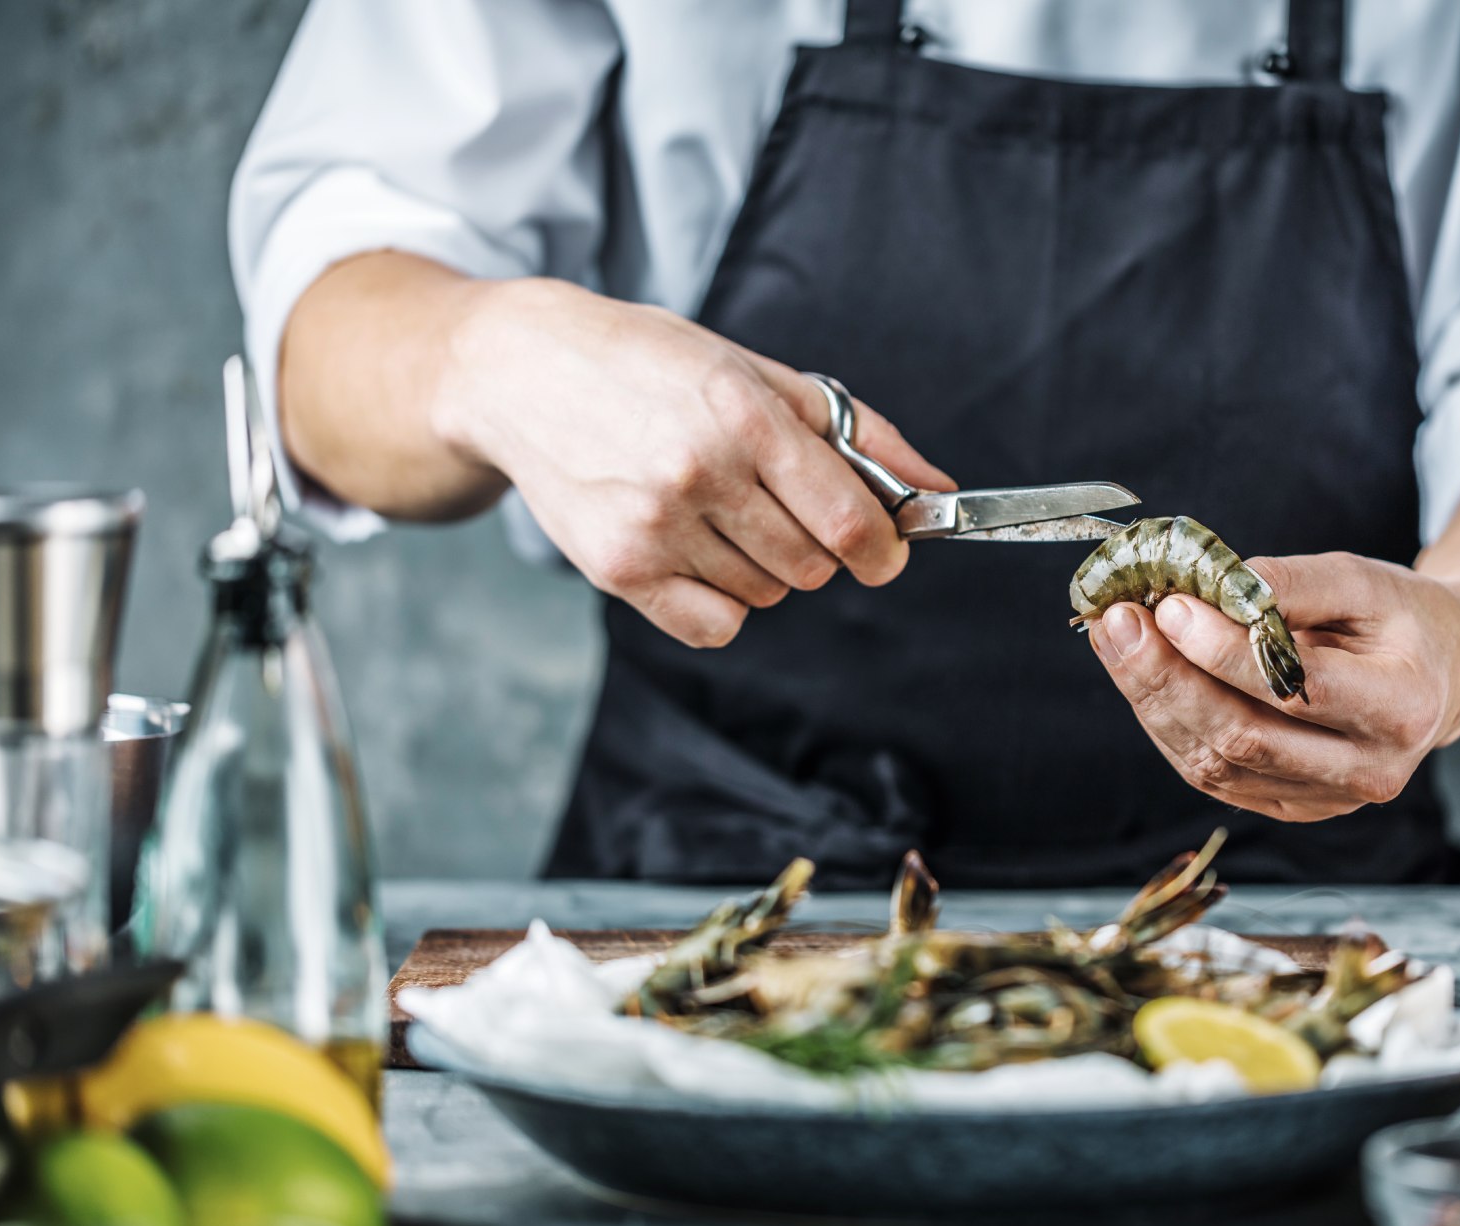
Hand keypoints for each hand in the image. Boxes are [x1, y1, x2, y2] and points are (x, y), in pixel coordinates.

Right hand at [431, 278, 953, 645]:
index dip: (882, 548)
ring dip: (761, 567)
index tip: (883, 550)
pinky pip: (713, 627)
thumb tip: (937, 488)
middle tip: (770, 502)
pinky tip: (693, 551)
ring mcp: (653, 526)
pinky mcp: (617, 569)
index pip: (848, 521)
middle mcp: (698, 473)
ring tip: (714, 509)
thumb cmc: (649, 364)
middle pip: (812, 566)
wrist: (521, 373)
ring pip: (765, 596)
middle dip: (813, 544)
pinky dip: (720, 603)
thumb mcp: (757, 372)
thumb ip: (858, 434)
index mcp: (743, 416)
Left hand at [1088, 553, 1459, 820]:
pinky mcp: (1293, 808)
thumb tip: (1213, 584)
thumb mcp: (1362, 579)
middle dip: (1168, 679)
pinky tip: (1144, 678)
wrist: (1440, 674)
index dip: (1224, 652)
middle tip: (1118, 623)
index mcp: (1401, 706)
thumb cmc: (1400, 619)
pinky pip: (1215, 777)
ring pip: (1218, 765)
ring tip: (1118, 640)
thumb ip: (1291, 582)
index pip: (1296, 687)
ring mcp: (1330, 800)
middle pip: (1245, 737)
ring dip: (1154, 701)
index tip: (1170, 606)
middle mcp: (1370, 768)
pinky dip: (1170, 725)